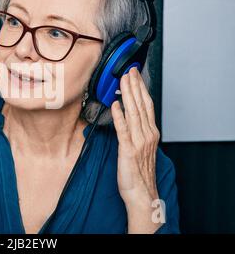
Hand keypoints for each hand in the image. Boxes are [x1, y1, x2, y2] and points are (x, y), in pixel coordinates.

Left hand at [111, 67, 162, 232]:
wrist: (142, 194)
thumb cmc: (138, 174)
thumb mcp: (139, 148)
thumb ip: (134, 132)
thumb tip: (126, 118)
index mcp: (150, 133)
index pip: (146, 105)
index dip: (140, 89)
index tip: (135, 75)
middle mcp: (147, 135)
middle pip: (141, 105)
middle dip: (134, 86)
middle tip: (129, 70)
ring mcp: (138, 142)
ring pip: (134, 113)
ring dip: (128, 94)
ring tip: (123, 80)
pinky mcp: (128, 150)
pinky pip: (123, 130)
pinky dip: (120, 116)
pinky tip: (116, 104)